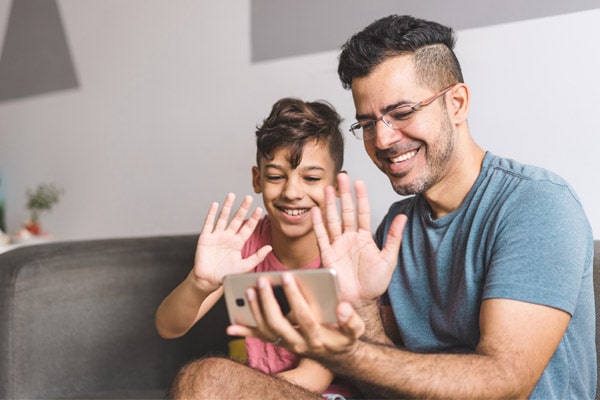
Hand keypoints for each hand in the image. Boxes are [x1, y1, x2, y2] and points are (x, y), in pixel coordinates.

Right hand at [192, 193, 271, 290]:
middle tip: (249, 198)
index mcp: (238, 243)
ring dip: (227, 206)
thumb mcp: (244, 266)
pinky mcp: (205, 238)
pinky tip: (215, 205)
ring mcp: (217, 236)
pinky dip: (211, 214)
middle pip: (236, 219)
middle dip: (242, 208)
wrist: (208, 280)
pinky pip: (209, 224)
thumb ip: (257, 257)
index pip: (247, 228)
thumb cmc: (226, 274)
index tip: (259, 209)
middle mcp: (228, 237)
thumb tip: (270, 248)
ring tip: (232, 195)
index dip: (253, 219)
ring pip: (223, 218)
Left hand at [227, 272, 364, 359]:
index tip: (286, 276)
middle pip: (278, 323)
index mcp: (317, 337)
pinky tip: (230, 325)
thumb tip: (342, 307)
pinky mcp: (278, 342)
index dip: (294, 296)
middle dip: (268, 301)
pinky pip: (259, 338)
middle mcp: (299, 342)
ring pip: (266, 329)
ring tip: (248, 290)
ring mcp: (286, 343)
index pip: (303, 316)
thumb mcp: (355, 330)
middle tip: (262, 280)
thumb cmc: (344, 337)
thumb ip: (351, 320)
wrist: (335, 355)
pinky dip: (243, 332)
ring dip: (255, 310)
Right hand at [312, 173, 405, 302]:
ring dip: (330, 204)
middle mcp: (349, 238)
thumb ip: (393, 237)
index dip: (361, 197)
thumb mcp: (388, 259)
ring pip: (332, 220)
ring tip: (328, 189)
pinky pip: (321, 236)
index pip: (362, 212)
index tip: (359, 182)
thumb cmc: (374, 284)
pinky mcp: (327, 255)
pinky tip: (315, 211)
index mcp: (364, 238)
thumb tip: (403, 218)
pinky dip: (318, 224)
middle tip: (342, 176)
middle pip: (345, 212)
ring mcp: (337, 245)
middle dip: (344, 194)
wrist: (359, 302)